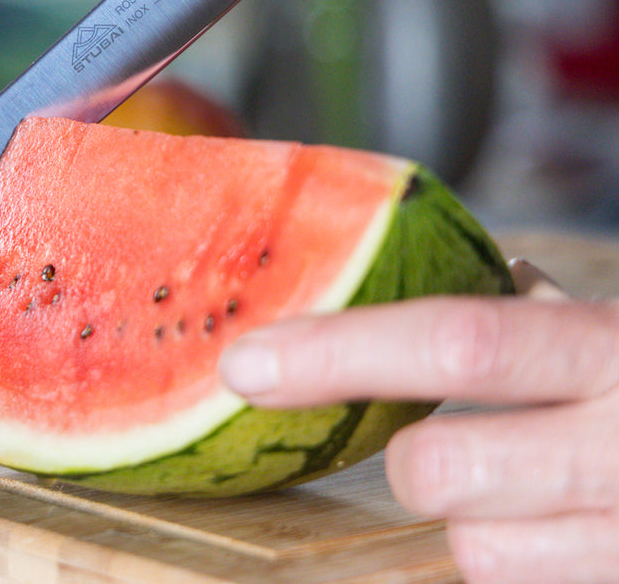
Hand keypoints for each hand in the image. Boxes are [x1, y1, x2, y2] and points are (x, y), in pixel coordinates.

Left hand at [219, 263, 618, 583]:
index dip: (339, 352)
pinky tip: (571, 529)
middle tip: (435, 447)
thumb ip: (552, 310)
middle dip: (415, 463)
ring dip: (480, 526)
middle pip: (443, 474)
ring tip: (535, 494)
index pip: (459, 343)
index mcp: (617, 350)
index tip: (247, 362)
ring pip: (484, 555)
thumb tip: (479, 274)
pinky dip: (533, 561)